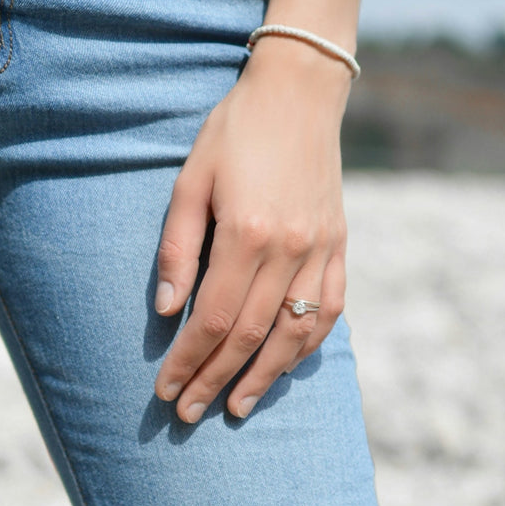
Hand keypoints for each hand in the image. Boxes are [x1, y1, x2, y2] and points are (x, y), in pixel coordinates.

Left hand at [153, 37, 350, 420]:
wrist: (300, 92)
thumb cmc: (233, 131)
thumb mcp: (190, 180)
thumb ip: (178, 248)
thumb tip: (168, 312)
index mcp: (248, 234)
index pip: (212, 319)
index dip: (187, 361)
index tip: (165, 389)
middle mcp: (290, 249)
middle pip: (249, 336)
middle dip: (215, 379)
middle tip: (188, 413)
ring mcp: (321, 249)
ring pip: (294, 333)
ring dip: (265, 377)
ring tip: (237, 406)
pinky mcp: (339, 244)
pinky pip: (329, 309)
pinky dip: (306, 345)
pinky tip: (283, 365)